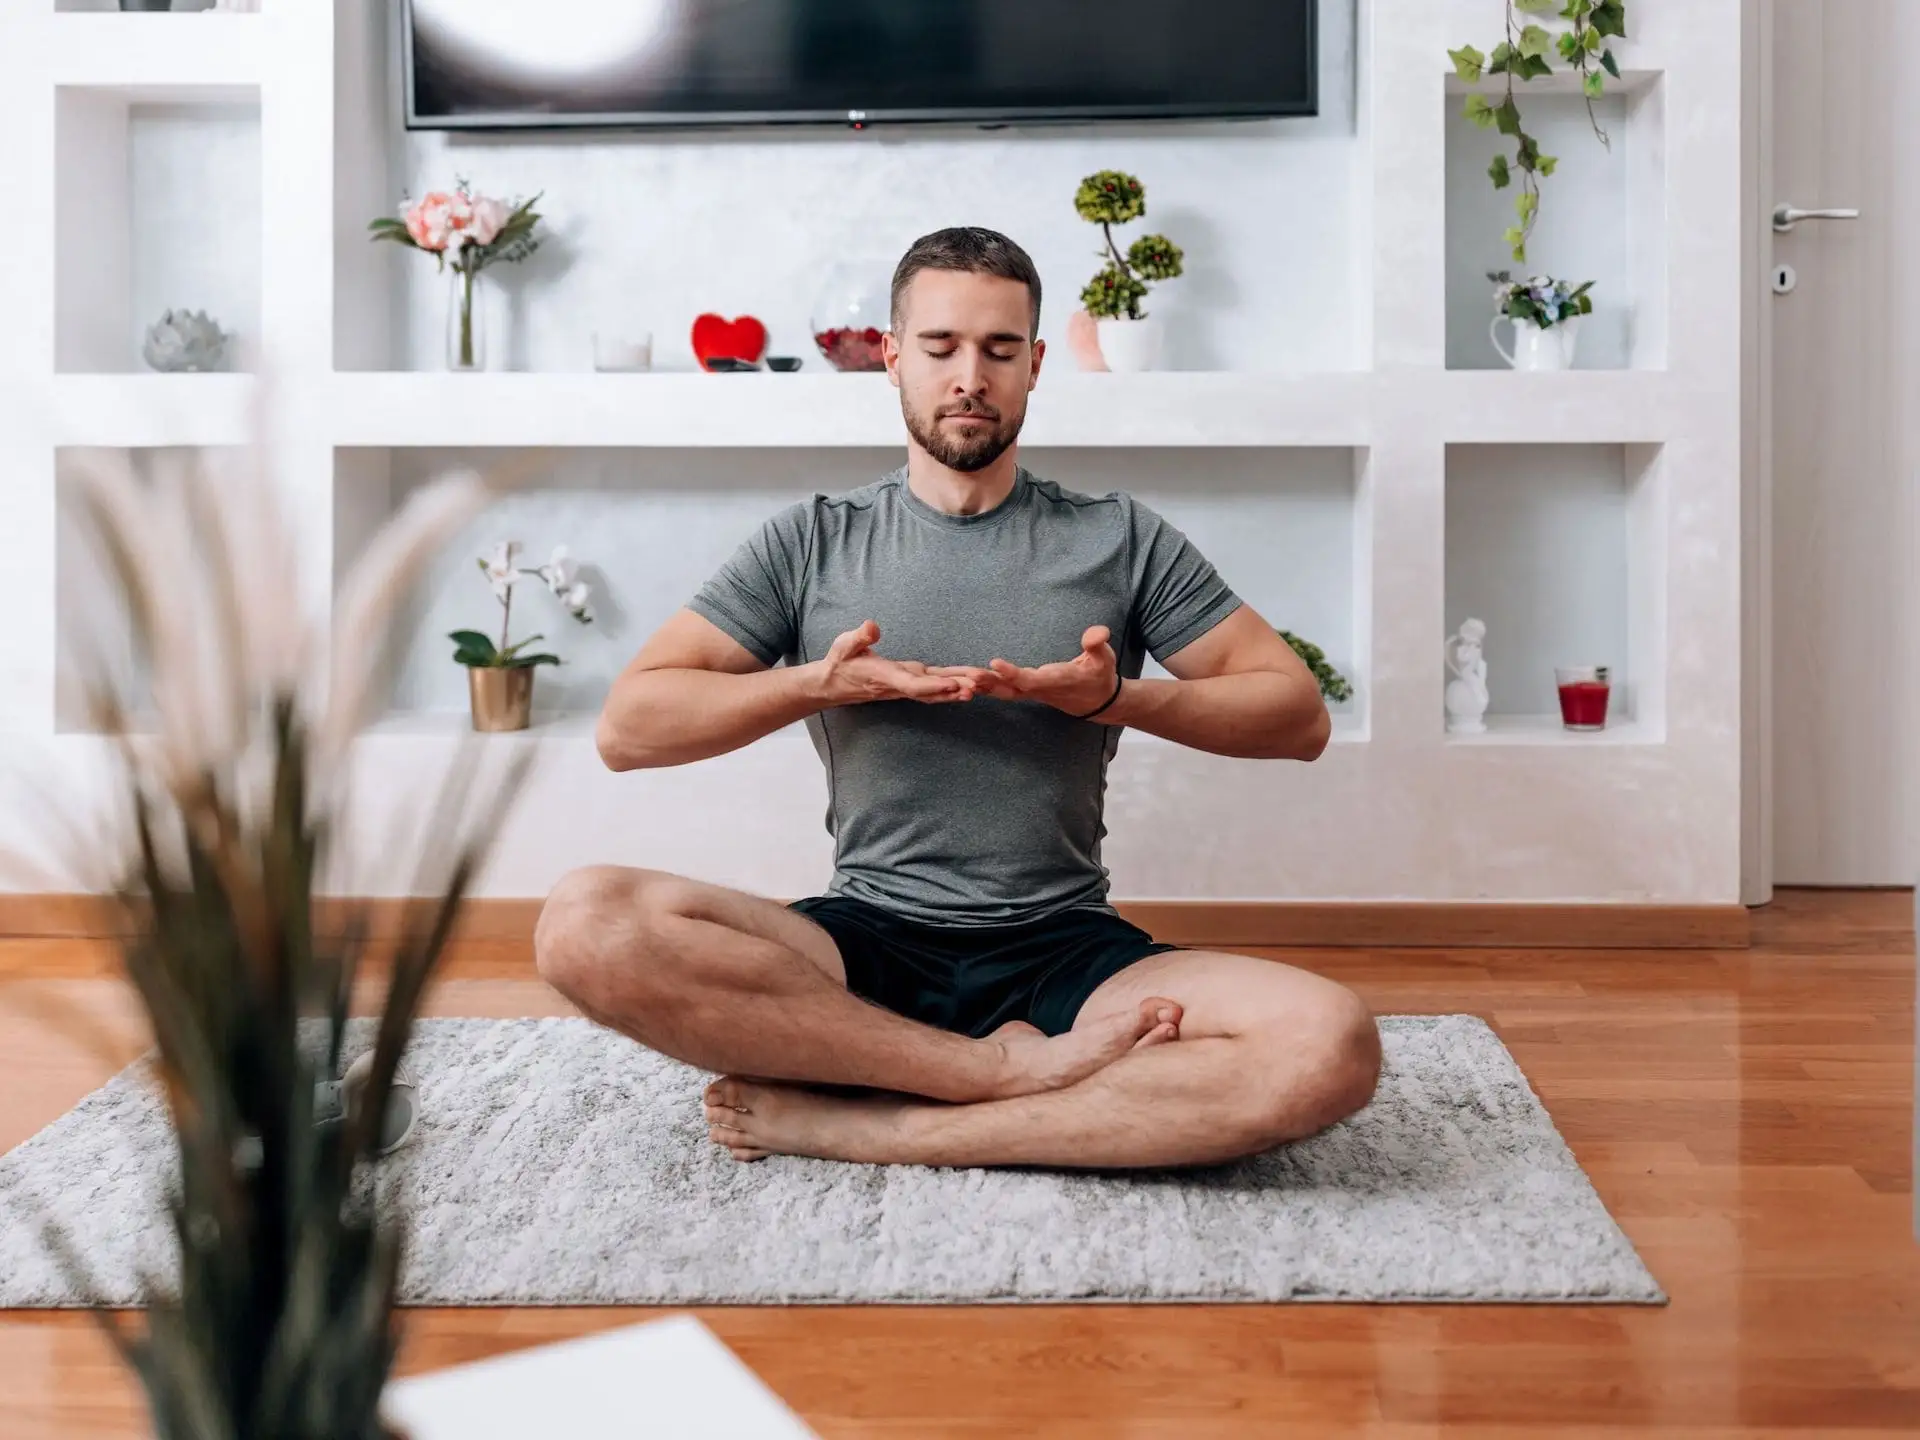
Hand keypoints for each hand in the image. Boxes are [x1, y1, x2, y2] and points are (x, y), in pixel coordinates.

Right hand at [815, 620, 978, 706]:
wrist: (834, 684)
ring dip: (959, 689)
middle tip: (980, 685)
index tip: (953, 684)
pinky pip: (934, 687)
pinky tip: (969, 687)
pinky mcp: (910, 681)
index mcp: (885, 676)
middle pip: (932, 689)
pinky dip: (951, 688)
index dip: (934, 685)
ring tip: (983, 686)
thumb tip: (871, 626)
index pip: (912, 684)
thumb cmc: (840, 662)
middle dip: (956, 688)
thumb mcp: (843, 646)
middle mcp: (899, 685)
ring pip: (936, 690)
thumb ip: (859, 637)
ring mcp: (906, 685)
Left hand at [934, 625, 1119, 715]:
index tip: (995, 663)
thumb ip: (1097, 644)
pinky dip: (984, 687)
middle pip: (1010, 688)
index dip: (1013, 673)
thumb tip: (1099, 632)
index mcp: (1056, 680)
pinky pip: (1001, 691)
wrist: (1096, 701)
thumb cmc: (1099, 675)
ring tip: (960, 678)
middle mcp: (1040, 689)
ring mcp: (1031, 692)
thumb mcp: (1104, 658)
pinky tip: (965, 681)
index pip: (1031, 679)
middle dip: (989, 683)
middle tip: (968, 676)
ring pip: (1002, 691)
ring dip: (982, 686)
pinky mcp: (1024, 691)